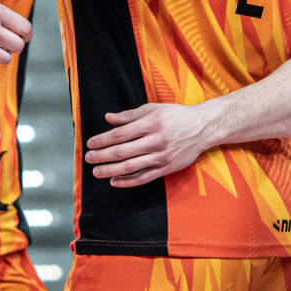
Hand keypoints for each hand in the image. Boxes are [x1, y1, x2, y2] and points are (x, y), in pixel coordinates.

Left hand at [84, 102, 215, 186]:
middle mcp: (155, 141)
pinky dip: (128, 181)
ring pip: (131, 167)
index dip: (102, 140)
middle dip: (102, 156)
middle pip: (122, 152)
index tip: (90, 143)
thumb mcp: (152, 109)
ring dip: (110, 170)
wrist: (203, 128)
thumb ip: (128, 115)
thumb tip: (108, 118)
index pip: (120, 134)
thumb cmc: (175, 116)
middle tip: (88, 158)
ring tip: (96, 172)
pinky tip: (114, 181)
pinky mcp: (167, 168)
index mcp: (150, 124)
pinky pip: (144, 177)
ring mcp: (161, 157)